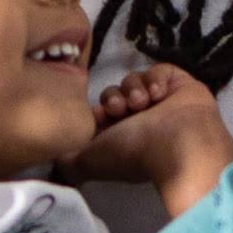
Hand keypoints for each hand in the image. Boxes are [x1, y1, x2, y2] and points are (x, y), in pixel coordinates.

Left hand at [77, 63, 232, 213]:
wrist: (180, 144)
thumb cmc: (134, 152)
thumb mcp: (88, 161)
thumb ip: (65, 160)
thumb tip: (52, 157)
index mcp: (121, 137)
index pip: (100, 113)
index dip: (97, 111)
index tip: (101, 116)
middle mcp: (140, 120)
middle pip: (114, 94)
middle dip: (114, 98)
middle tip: (122, 109)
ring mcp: (161, 102)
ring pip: (134, 81)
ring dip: (134, 90)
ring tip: (144, 103)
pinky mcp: (179, 85)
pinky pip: (159, 70)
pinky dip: (156, 79)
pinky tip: (160, 94)